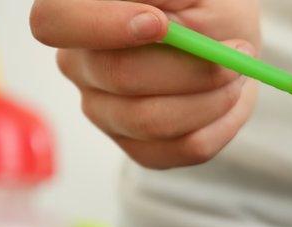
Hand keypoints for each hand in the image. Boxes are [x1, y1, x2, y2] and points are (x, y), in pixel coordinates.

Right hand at [30, 0, 260, 168]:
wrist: (231, 36)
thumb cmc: (209, 2)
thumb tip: (157, 23)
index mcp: (77, 13)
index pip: (54, 22)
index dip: (103, 25)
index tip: (160, 24)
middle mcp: (81, 63)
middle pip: (118, 76)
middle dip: (191, 67)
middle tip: (237, 51)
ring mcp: (103, 110)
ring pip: (152, 120)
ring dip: (214, 97)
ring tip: (236, 69)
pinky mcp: (138, 146)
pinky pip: (183, 148)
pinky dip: (222, 123)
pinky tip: (231, 97)